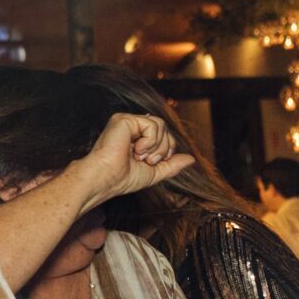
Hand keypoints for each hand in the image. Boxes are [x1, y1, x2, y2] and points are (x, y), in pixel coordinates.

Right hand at [73, 113, 193, 205]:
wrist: (107, 179)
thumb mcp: (154, 173)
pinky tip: (135, 149)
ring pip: (161, 125)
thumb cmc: (123, 178)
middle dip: (162, 149)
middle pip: (165, 129)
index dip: (167, 149)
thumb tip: (191, 159)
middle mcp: (132, 127)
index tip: (153, 162)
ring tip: (140, 156)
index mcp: (137, 137)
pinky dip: (149, 141)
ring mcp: (127, 121)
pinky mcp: (123, 119)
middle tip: (146, 161)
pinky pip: (152, 124)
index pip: (164, 134)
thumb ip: (172, 165)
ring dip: (156, 146)